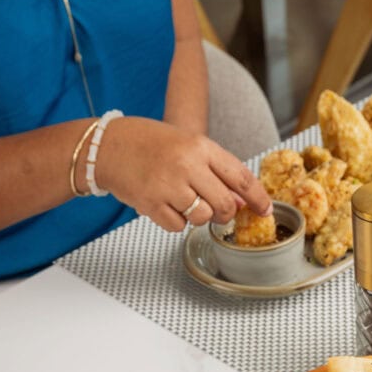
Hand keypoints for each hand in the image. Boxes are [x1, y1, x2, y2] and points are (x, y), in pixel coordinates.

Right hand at [94, 116, 270, 229]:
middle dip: (225, 213)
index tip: (266, 210)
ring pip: (203, 218)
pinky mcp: (152, 203)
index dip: (258, 198)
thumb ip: (215, 171)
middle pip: (225, 205)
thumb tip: (241, 200)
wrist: (106, 146)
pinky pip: (178, 226)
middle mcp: (187, 164)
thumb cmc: (149, 144)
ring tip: (180, 200)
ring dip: (197, 216)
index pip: (241, 177)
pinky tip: (164, 205)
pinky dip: (175, 221)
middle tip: (214, 209)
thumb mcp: (187, 146)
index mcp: (200, 146)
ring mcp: (169, 185)